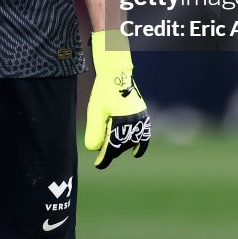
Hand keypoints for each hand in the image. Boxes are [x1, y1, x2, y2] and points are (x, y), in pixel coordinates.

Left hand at [84, 30, 150, 168]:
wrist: (116, 72)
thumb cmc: (104, 91)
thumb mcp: (95, 111)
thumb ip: (94, 131)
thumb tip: (95, 149)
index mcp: (121, 123)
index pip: (112, 148)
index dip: (104, 159)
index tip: (98, 165)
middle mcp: (134, 123)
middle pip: (121, 145)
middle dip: (111, 149)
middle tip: (101, 152)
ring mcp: (140, 119)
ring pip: (131, 141)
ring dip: (121, 145)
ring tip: (112, 147)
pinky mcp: (142, 114)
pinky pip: (143, 134)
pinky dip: (139, 144)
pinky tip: (135, 152)